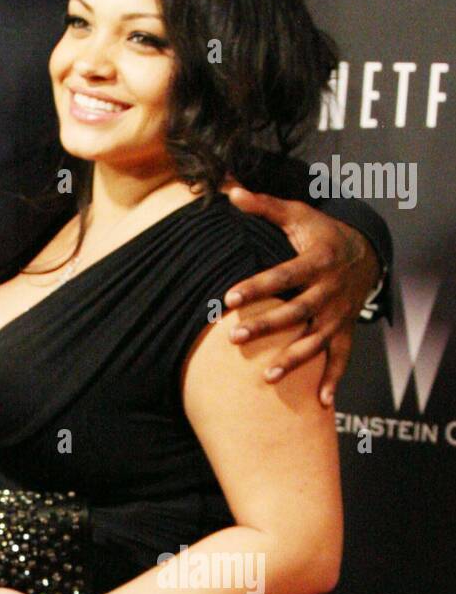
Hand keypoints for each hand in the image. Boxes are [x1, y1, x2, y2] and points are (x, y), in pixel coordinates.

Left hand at [221, 185, 379, 407]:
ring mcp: (339, 314)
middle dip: (267, 326)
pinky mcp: (345, 330)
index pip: (283, 275)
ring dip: (294, 359)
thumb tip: (230, 191)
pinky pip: (341, 358)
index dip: (257, 285)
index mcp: (316, 262)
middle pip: (296, 312)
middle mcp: (329, 291)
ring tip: (269, 376)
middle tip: (235, 337)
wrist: (364, 252)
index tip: (230, 296)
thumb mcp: (297, 214)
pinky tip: (321, 403)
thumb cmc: (321, 233)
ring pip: (316, 340)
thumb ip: (263, 206)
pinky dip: (333, 380)